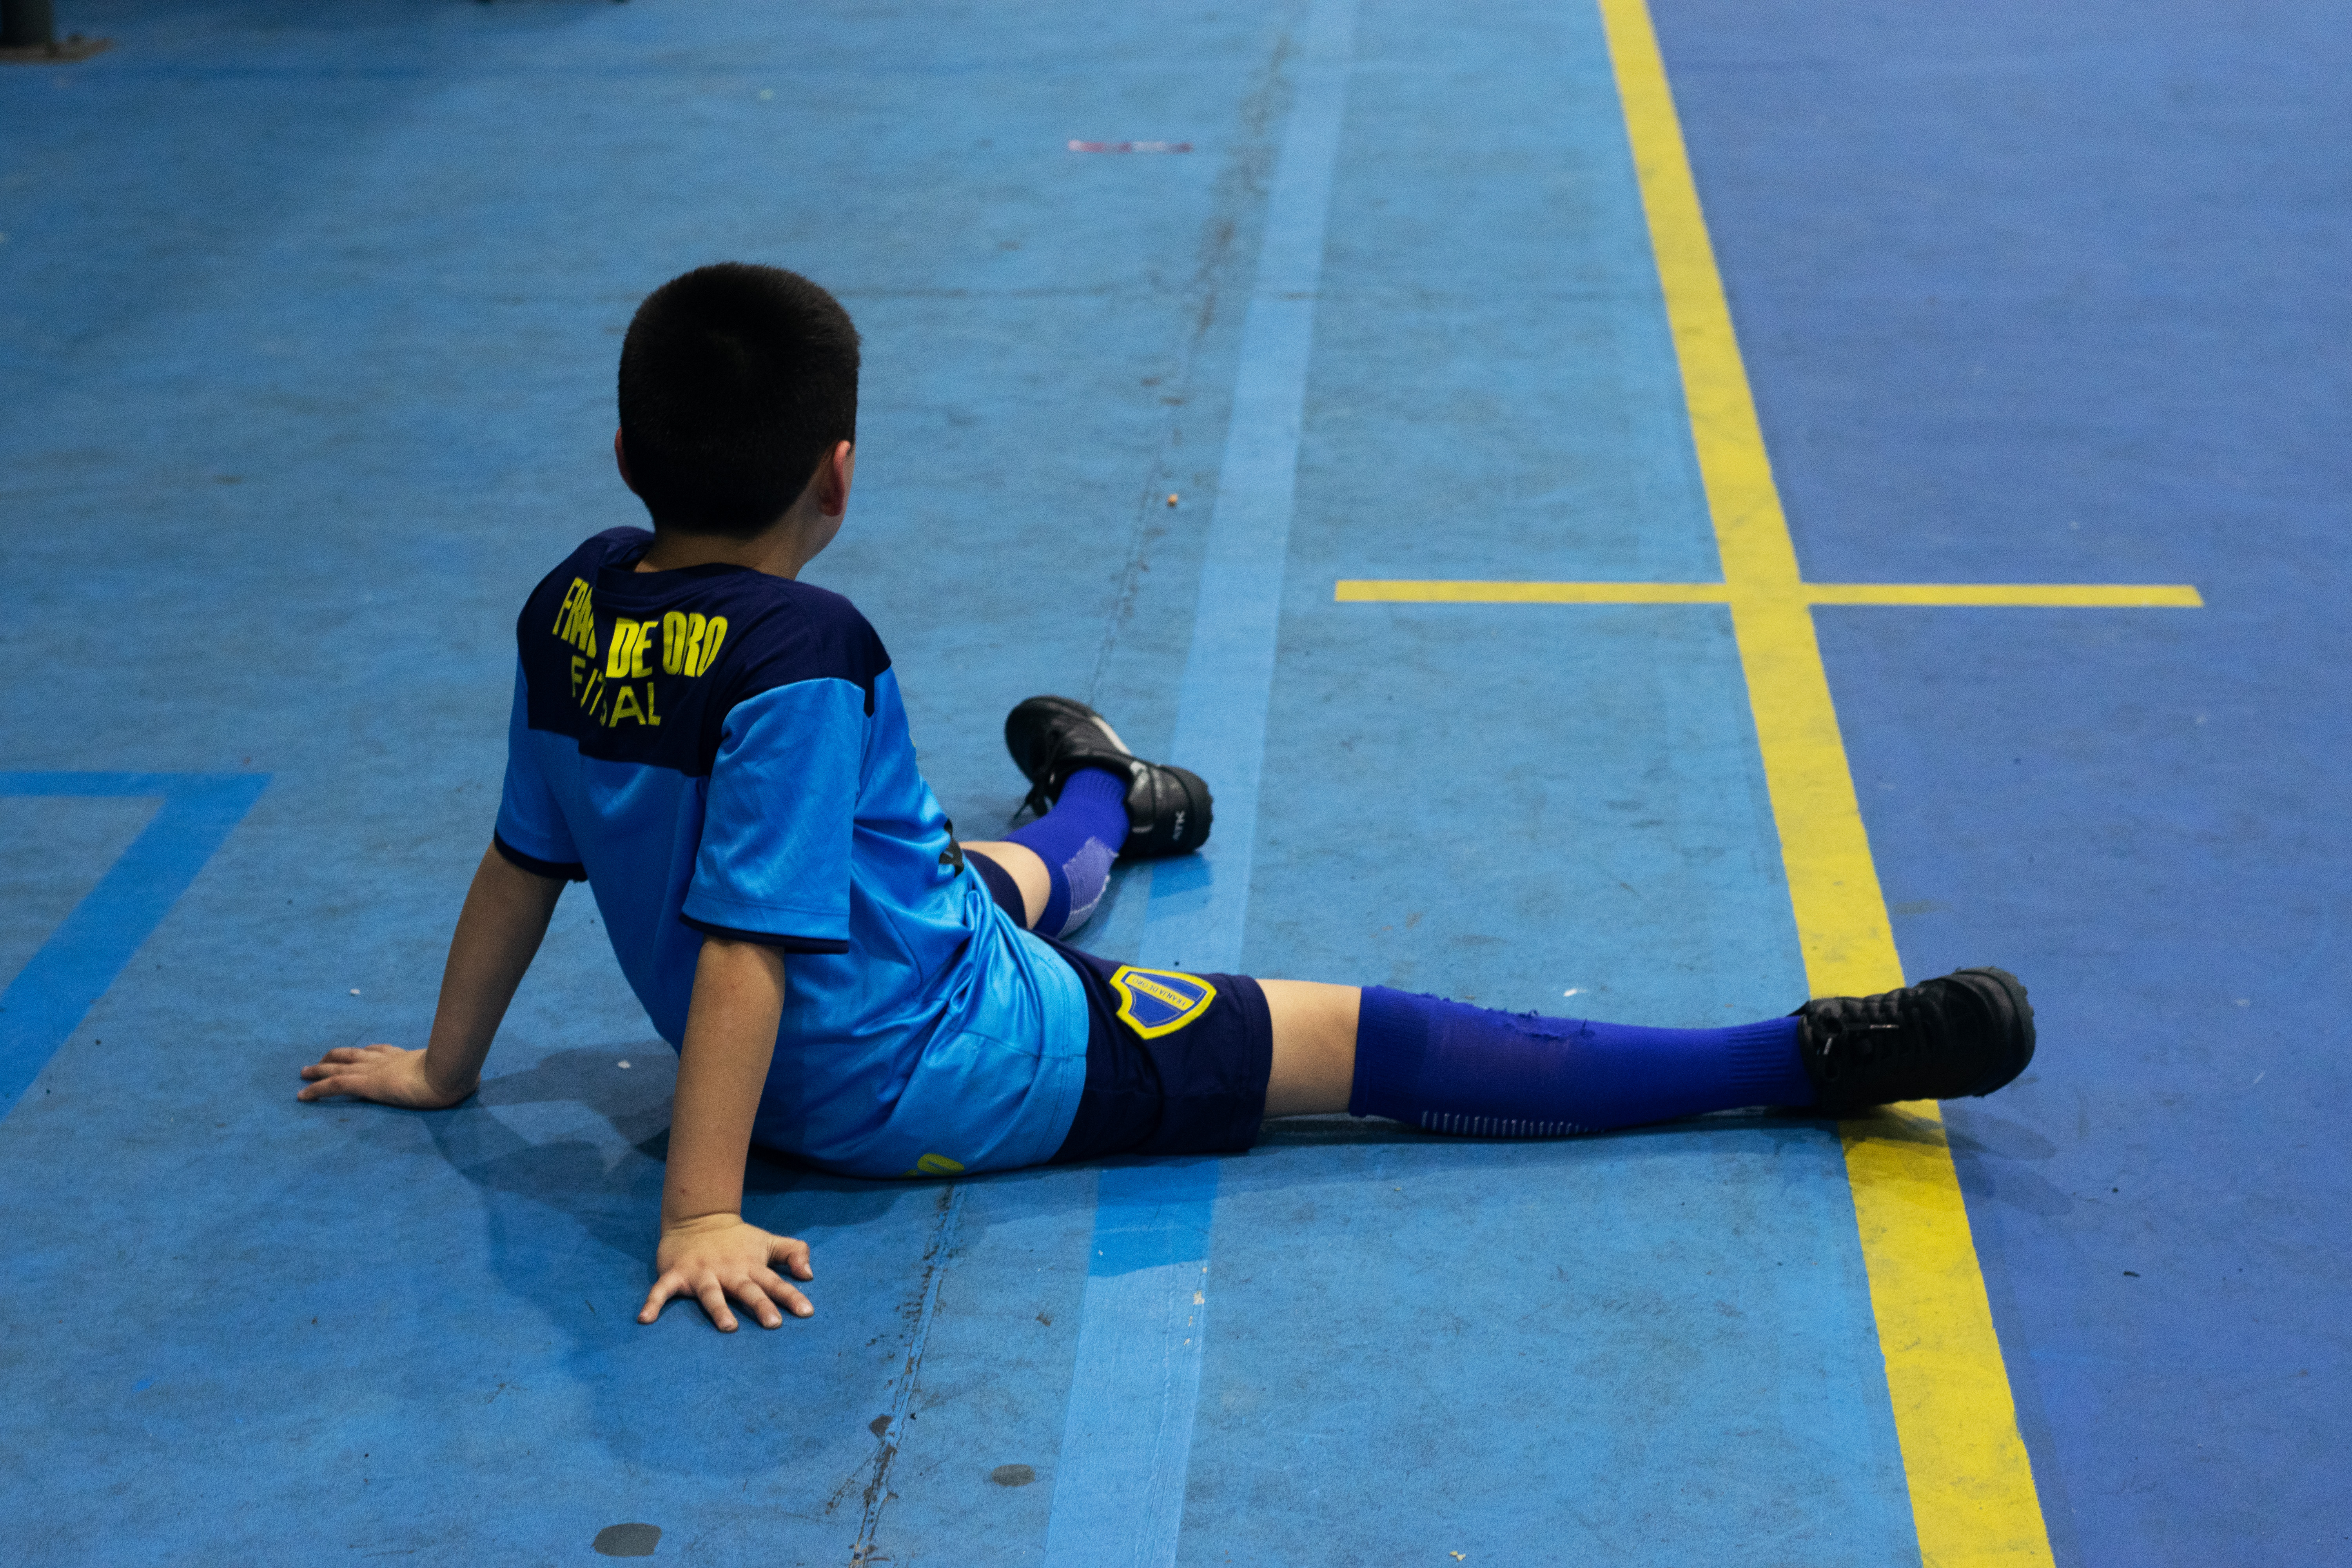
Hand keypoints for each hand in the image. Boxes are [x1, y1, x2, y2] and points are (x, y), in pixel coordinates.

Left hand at [297, 1044, 474, 1108]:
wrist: (448, 1073)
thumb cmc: (458, 1073)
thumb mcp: (457, 1071)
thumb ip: (458, 1072)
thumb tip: (472, 1079)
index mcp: (407, 1057)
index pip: (381, 1051)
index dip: (367, 1052)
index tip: (358, 1054)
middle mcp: (386, 1060)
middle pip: (355, 1054)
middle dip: (337, 1056)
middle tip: (320, 1061)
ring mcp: (374, 1070)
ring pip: (338, 1065)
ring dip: (319, 1069)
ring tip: (304, 1072)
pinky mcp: (365, 1084)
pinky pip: (334, 1085)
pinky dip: (316, 1089)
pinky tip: (302, 1095)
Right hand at [639, 1215, 814, 1330]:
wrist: (698, 1218)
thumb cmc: (738, 1240)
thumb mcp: (768, 1242)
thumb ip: (794, 1252)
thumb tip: (810, 1274)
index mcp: (751, 1266)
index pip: (775, 1283)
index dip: (791, 1296)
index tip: (807, 1312)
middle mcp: (728, 1271)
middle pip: (747, 1290)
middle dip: (760, 1305)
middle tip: (774, 1323)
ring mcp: (701, 1272)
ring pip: (711, 1293)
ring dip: (719, 1310)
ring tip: (728, 1328)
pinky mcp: (676, 1274)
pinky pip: (663, 1291)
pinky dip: (653, 1303)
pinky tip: (645, 1319)